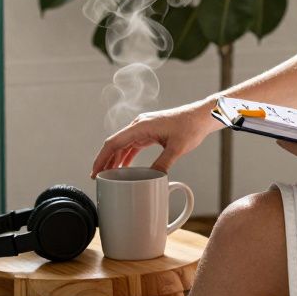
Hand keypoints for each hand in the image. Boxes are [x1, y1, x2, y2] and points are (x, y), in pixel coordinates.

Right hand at [90, 101, 218, 178]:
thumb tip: (152, 179)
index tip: (94, 172)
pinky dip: (125, 156)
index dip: (101, 158)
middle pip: (115, 144)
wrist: (201, 116)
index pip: (114, 142)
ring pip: (123, 145)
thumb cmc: (191, 127)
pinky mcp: (150, 132)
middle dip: (104, 161)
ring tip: (107, 175)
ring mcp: (144, 128)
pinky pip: (132, 145)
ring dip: (114, 159)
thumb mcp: (177, 148)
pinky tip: (123, 167)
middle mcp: (139, 125)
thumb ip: (163, 163)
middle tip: (97, 178)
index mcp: (141, 126)